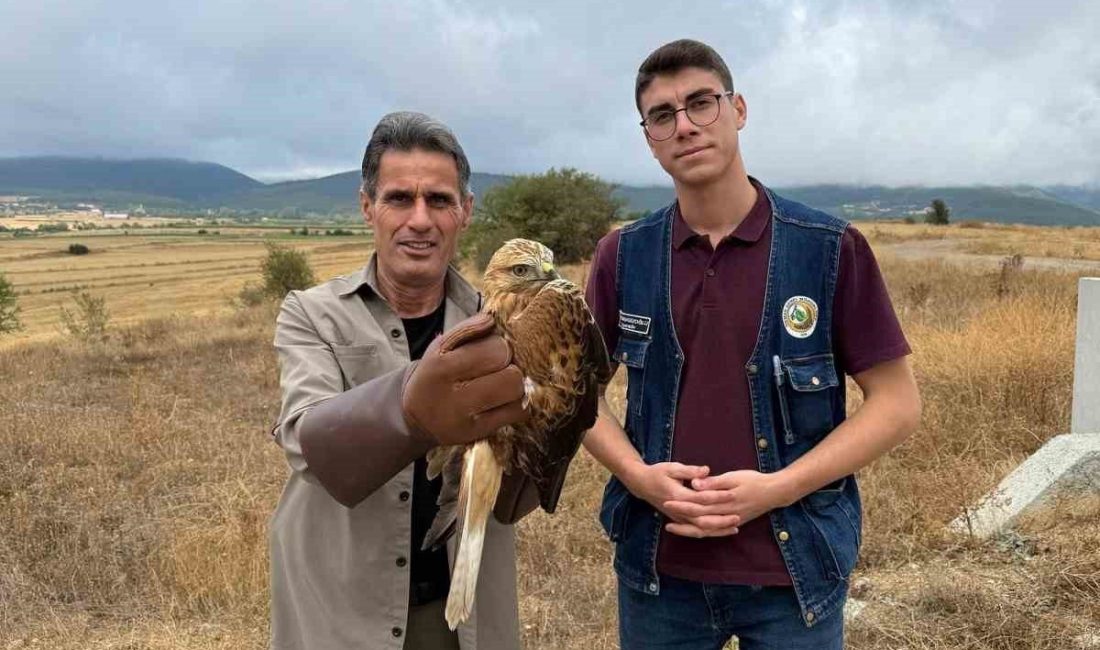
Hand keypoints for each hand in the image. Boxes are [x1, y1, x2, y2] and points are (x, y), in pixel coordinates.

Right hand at [402, 313, 527, 445]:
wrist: (415, 417)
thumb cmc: (435, 374)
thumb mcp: (440, 347)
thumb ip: (467, 329)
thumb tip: (493, 319)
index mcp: (442, 367)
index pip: (496, 350)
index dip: (501, 346)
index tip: (494, 349)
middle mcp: (454, 396)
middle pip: (511, 375)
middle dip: (511, 365)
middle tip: (501, 366)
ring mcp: (468, 419)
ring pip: (517, 394)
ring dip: (515, 383)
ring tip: (502, 381)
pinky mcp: (480, 433)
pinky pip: (518, 413)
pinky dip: (518, 402)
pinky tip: (504, 398)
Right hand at [623, 462, 734, 526]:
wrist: (641, 484)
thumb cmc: (658, 473)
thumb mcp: (672, 467)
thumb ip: (690, 470)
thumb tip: (706, 470)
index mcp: (677, 495)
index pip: (701, 499)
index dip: (717, 497)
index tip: (732, 493)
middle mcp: (678, 511)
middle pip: (702, 519)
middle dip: (721, 519)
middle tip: (738, 516)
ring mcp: (678, 518)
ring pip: (700, 529)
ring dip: (717, 529)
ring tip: (735, 526)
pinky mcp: (679, 520)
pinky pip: (696, 531)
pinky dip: (710, 532)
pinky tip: (722, 530)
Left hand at [662, 470, 786, 537]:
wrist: (774, 493)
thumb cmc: (754, 481)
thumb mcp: (734, 477)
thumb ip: (714, 482)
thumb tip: (695, 484)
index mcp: (724, 502)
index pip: (698, 504)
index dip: (682, 504)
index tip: (667, 501)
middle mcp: (725, 515)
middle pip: (698, 519)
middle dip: (680, 516)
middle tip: (664, 512)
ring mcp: (729, 521)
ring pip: (704, 530)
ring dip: (687, 529)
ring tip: (671, 526)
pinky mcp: (733, 523)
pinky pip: (713, 532)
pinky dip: (701, 532)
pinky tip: (691, 530)